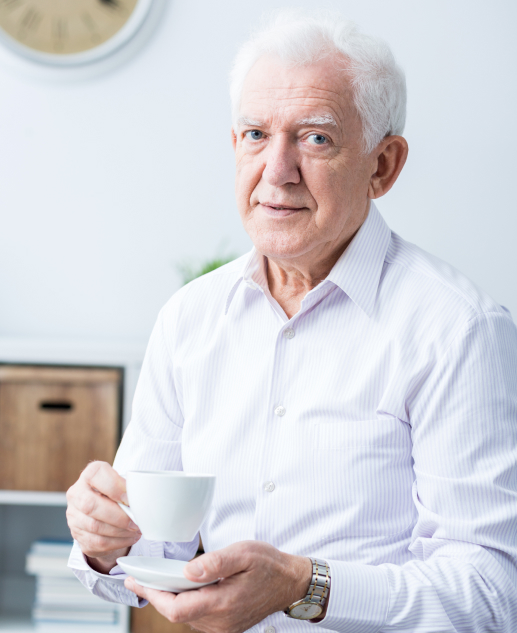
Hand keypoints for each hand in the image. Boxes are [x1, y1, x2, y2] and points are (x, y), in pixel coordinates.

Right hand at [66, 461, 141, 573]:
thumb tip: (143, 499)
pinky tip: (128, 538)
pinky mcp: (78, 536)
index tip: (130, 498)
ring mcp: (73, 516)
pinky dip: (117, 542)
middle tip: (135, 521)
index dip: (115, 487)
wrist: (103, 510)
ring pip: (94, 527)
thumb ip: (130, 487)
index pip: (96, 475)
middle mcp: (77, 494)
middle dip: (118, 516)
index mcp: (89, 475)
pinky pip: (97, 543)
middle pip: (90, 505)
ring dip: (120, 532)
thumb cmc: (116, 493)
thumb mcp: (122, 484)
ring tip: (136, 530)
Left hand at [124, 541, 311, 632]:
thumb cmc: (269, 565)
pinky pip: (196, 617)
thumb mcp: (245, 553)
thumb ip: (216, 562)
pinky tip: (181, 588)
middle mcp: (220, 622)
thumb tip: (188, 570)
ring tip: (157, 579)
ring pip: (185, 616)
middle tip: (139, 577)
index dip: (153, 595)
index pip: (176, 608)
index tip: (136, 581)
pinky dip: (184, 602)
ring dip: (170, 599)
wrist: (290, 583)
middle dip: (156, 595)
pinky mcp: (225, 626)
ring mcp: (223, 627)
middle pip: (177, 613)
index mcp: (222, 604)